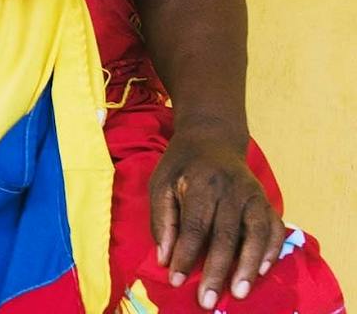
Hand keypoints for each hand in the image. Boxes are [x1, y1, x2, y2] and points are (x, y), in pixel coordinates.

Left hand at [151, 126, 287, 309]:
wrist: (212, 138)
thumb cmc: (181, 165)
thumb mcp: (160, 182)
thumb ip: (162, 219)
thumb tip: (163, 258)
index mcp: (200, 183)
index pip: (194, 226)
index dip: (185, 255)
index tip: (175, 280)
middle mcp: (231, 189)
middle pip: (226, 235)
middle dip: (216, 271)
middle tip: (207, 300)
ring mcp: (253, 195)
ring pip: (256, 234)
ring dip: (248, 266)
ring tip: (239, 292)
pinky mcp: (266, 200)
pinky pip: (275, 229)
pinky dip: (271, 251)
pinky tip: (263, 271)